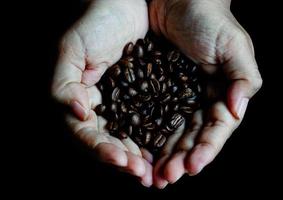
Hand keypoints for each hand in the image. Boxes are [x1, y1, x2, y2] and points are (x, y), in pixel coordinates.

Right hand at [52, 0, 152, 186]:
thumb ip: (64, 86)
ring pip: (134, 137)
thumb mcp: (70, 51)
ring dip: (144, 157)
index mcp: (83, 101)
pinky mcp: (148, 96)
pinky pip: (153, 121)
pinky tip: (168, 150)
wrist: (122, 4)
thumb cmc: (93, 24)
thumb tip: (78, 114)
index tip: (122, 160)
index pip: (89, 134)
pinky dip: (159, 138)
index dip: (103, 150)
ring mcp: (127, 103)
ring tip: (157, 173)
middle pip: (113, 142)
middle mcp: (104, 107)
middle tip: (144, 175)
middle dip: (127, 161)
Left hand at [149, 0, 262, 187]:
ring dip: (164, 156)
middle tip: (169, 177)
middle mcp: (198, 100)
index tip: (194, 166)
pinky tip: (141, 152)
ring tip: (156, 175)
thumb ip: (243, 77)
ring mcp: (176, 98)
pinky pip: (150, 118)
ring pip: (171, 134)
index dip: (207, 148)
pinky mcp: (154, 92)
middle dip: (182, 159)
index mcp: (220, 94)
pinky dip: (147, 137)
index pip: (215, 128)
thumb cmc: (208, 19)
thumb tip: (238, 109)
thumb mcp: (233, 45)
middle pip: (191, 137)